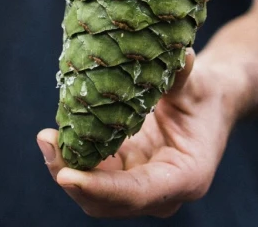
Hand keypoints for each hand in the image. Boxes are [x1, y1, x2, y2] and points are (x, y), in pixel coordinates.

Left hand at [37, 51, 234, 218]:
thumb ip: (185, 76)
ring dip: (67, 169)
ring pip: (95, 194)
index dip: (101, 188)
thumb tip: (184, 56)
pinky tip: (56, 136)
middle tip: (48, 143)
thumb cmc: (206, 96)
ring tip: (47, 138)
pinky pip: (93, 175)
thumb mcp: (199, 85)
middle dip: (74, 179)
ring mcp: (140, 186)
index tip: (67, 176)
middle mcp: (162, 193)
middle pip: (109, 201)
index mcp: (185, 177)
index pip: (138, 193)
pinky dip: (73, 159)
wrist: (210, 105)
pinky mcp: (124, 174)